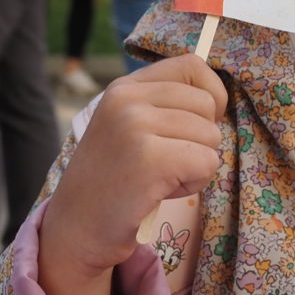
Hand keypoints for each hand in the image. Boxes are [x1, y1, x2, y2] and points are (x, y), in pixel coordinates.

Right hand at [39, 55, 227, 282]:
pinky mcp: (150, 159)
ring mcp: (136, 126)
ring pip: (211, 135)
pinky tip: (161, 191)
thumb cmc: (112, 182)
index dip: (210, 93)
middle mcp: (127, 99)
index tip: (198, 122)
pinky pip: (207, 162)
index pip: (191, 65)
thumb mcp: (128, 126)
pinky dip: (194, 182)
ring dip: (196, 164)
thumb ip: (163, 105)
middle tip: (167, 162)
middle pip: (207, 104)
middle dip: (201, 138)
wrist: (75, 229)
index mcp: (124, 87)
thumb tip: (219, 97)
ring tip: (160, 178)